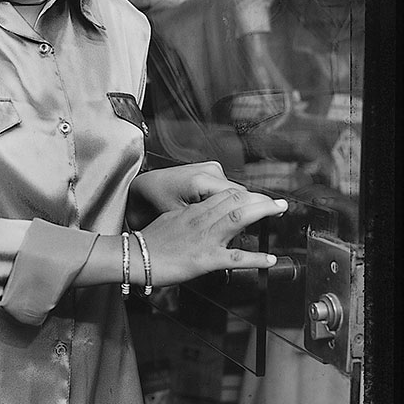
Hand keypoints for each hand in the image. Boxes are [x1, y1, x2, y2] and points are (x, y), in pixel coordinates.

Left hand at [126, 161, 243, 229]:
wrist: (145, 186)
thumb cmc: (157, 199)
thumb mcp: (182, 218)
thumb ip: (208, 224)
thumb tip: (230, 235)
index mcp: (203, 181)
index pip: (241, 197)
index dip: (251, 213)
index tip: (259, 225)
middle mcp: (209, 170)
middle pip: (240, 194)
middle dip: (245, 211)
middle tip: (247, 229)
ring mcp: (209, 168)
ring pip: (233, 191)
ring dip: (234, 205)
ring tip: (230, 222)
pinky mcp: (207, 170)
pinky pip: (223, 187)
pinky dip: (224, 199)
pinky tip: (218, 210)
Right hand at [137, 188, 286, 285]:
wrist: (136, 256)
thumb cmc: (149, 241)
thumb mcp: (170, 219)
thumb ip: (189, 216)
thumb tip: (199, 214)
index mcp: (194, 211)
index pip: (224, 195)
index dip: (245, 194)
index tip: (258, 196)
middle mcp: (202, 220)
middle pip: (235, 201)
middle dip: (259, 199)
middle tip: (279, 202)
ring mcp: (206, 238)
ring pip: (237, 218)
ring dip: (261, 212)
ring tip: (279, 211)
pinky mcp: (206, 259)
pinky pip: (235, 257)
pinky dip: (255, 259)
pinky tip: (269, 259)